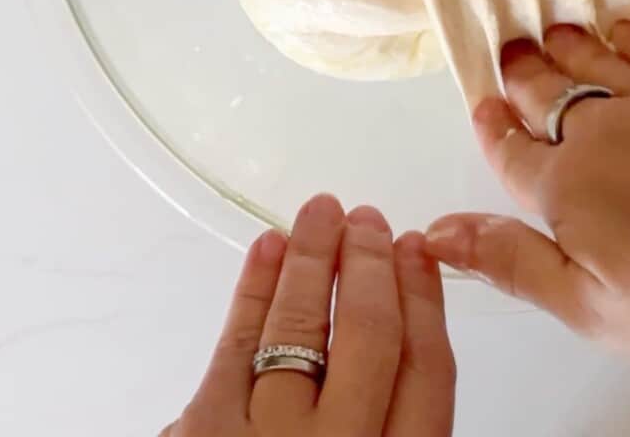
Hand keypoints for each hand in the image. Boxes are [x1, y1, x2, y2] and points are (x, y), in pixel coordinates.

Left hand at [161, 196, 454, 436]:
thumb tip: (413, 344)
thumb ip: (399, 436)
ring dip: (314, 261)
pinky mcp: (202, 434)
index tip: (418, 253)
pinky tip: (267, 252)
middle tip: (368, 221)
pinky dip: (253, 292)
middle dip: (370, 267)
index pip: (428, 374)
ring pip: (302, 330)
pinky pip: (234, 345)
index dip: (425, 301)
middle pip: (370, 339)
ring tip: (320, 214)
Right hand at [425, 23, 629, 379]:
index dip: (494, 131)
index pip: (513, 154)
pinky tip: (622, 27)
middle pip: (547, 97)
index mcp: (567, 189)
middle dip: (522, 76)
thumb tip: (438, 232)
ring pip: (595, 63)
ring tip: (549, 29)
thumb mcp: (596, 308)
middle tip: (507, 51)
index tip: (482, 109)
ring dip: (568, 47)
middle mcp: (603, 133)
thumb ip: (513, 263)